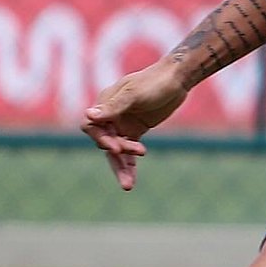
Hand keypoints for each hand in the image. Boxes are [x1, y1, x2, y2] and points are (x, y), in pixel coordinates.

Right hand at [81, 57, 187, 189]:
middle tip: (139, 152)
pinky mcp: (135, 131)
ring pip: (116, 151)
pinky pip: (129, 152)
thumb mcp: (134, 94)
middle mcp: (111, 116)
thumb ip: (113, 107)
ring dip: (121, 168)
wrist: (176, 79)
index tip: (115, 148)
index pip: (91, 126)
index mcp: (105, 103)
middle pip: (105, 141)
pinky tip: (131, 181)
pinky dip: (130, 166)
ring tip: (127, 187)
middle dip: (117, 153)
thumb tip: (89, 115)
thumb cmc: (154, 82)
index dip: (100, 138)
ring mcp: (122, 125)